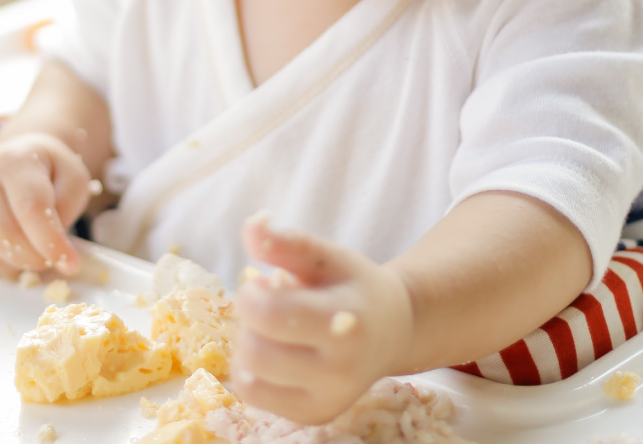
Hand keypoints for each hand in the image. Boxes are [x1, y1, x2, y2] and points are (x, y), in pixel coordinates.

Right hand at [0, 133, 89, 276]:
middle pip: (2, 234)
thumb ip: (69, 210)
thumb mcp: (72, 178)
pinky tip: (16, 256)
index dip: (50, 241)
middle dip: (33, 258)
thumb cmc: (48, 171)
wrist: (15, 156)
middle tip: (52, 259)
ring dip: (16, 266)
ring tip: (35, 256)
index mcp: (15, 163)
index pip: (30, 208)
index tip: (70, 262)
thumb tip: (63, 257)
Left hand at [230, 215, 413, 424]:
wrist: (394, 331)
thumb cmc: (354, 286)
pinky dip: (253, 371)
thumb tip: (251, 224)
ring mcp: (328, 400)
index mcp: (346, 323)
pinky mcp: (314, 416)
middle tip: (270, 305)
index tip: (262, 282)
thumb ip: (287, 242)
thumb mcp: (327, 257)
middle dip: (250, 321)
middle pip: (254, 351)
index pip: (270, 315)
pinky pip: (255, 396)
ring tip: (275, 329)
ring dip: (248, 346)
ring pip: (249, 377)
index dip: (250, 295)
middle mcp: (341, 371)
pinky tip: (276, 352)